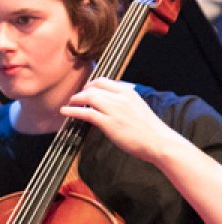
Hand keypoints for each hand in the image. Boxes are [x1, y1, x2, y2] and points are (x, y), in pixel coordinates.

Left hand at [60, 79, 175, 163]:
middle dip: (81, 92)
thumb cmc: (149, 129)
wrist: (159, 142)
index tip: (85, 90)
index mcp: (128, 92)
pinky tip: (65, 112)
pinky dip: (72, 111)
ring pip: (88, 97)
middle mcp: (120, 98)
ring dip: (75, 100)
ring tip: (69, 104)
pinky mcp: (108, 123)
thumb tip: (109, 101)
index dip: (90, 85)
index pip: (103, 81)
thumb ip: (123, 102)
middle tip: (75, 99)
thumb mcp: (138, 107)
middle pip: (93, 88)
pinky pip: (86, 113)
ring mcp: (114, 110)